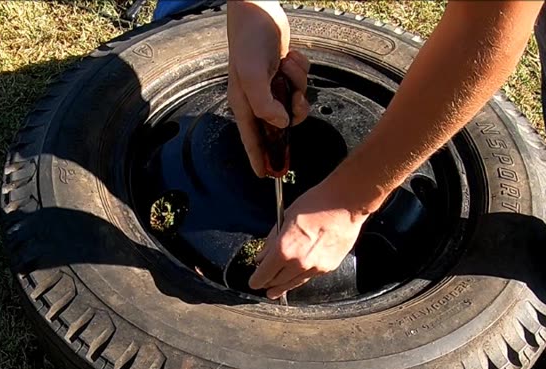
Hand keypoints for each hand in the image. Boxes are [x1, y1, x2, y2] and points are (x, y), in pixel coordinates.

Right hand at [226, 1, 309, 176]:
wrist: (258, 12)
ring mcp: (272, 86)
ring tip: (285, 65)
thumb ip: (264, 103)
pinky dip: (299, 69)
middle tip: (294, 98)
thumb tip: (281, 123)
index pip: (252, 140)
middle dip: (291, 111)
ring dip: (296, 84)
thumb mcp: (252, 74)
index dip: (259, 159)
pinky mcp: (284, 73)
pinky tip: (288, 56)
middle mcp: (258, 99)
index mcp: (245, 104)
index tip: (267, 176)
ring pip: (295, 101)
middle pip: (280, 123)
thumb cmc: (248, 41)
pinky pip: (300, 83)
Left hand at [248, 180, 371, 299]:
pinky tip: (297, 275)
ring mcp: (315, 268)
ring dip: (283, 287)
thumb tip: (261, 257)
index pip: (263, 275)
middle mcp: (299, 263)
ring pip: (293, 283)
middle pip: (277, 282)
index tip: (253, 282)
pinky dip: (301, 277)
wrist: (346, 204)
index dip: (256, 280)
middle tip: (264, 285)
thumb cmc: (316, 204)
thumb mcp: (285, 218)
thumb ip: (271, 241)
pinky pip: (309, 277)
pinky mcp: (328, 267)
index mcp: (284, 250)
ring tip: (275, 291)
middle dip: (268, 284)